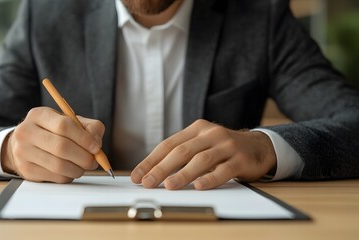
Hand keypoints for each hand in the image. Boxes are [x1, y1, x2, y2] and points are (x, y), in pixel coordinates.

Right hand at [1, 107, 104, 182]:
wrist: (26, 144)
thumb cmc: (54, 132)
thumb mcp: (72, 121)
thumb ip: (90, 127)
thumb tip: (96, 143)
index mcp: (39, 115)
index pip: (64, 126)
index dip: (84, 138)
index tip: (96, 147)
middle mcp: (26, 132)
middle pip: (61, 147)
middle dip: (83, 157)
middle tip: (93, 161)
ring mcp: (23, 152)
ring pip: (59, 165)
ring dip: (78, 169)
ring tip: (84, 167)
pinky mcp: (26, 170)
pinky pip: (55, 177)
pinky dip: (69, 176)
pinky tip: (70, 170)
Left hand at [130, 119, 275, 189]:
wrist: (259, 146)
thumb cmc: (223, 148)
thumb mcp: (202, 144)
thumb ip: (182, 153)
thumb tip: (152, 172)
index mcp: (196, 129)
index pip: (168, 144)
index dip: (151, 160)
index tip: (138, 175)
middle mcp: (210, 134)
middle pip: (181, 151)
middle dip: (161, 168)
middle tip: (148, 182)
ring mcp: (227, 145)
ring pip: (201, 160)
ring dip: (183, 174)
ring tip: (170, 185)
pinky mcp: (241, 159)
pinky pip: (224, 169)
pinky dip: (211, 178)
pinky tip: (200, 186)